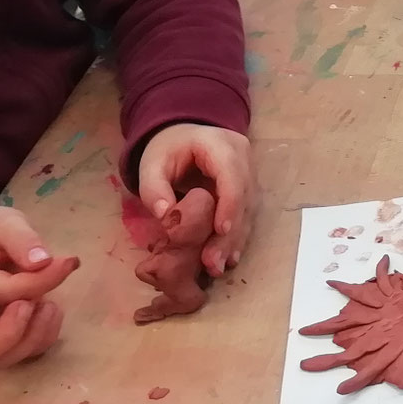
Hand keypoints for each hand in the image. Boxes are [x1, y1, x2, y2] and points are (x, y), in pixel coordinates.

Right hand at [0, 209, 78, 367]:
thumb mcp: (4, 223)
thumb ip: (21, 239)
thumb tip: (43, 261)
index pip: (2, 293)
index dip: (39, 282)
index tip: (66, 263)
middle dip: (13, 336)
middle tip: (38, 305)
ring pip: (1, 360)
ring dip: (35, 338)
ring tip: (50, 305)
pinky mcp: (6, 338)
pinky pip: (24, 353)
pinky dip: (44, 337)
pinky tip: (51, 309)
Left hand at [137, 124, 253, 278]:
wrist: (184, 137)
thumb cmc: (168, 149)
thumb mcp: (152, 163)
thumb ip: (153, 188)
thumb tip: (166, 217)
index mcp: (221, 146)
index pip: (232, 177)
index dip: (229, 204)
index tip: (220, 231)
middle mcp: (244, 159)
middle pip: (244, 198)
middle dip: (230, 233)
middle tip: (213, 263)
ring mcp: (250, 175)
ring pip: (249, 210)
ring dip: (235, 240)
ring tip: (218, 266)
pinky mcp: (248, 190)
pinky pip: (247, 214)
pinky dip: (237, 237)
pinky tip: (228, 258)